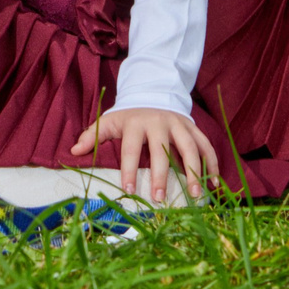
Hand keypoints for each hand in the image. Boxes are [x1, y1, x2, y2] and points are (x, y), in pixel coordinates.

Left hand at [72, 105, 215, 203]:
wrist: (154, 90)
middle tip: (160, 198)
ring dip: (193, 171)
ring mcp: (179, 124)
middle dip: (162, 175)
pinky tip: (214, 182)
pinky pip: (206, 145)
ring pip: (190, 147)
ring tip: (195, 194)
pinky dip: (212, 163)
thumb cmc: (129, 114)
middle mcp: (160, 122)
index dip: (128, 169)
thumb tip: (73, 151)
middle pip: (163, 151)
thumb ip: (93, 135)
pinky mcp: (193, 127)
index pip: (132, 148)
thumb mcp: (109, 120)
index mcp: (137, 123)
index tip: (127, 189)